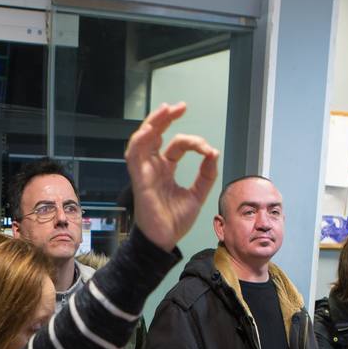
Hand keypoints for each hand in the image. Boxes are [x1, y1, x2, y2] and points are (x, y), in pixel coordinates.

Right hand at [124, 102, 219, 249]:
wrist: (164, 241)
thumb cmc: (174, 222)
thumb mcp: (197, 195)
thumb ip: (206, 175)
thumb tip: (213, 153)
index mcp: (166, 170)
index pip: (177, 146)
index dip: (194, 143)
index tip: (208, 151)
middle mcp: (154, 167)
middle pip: (155, 135)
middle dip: (166, 118)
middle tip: (180, 107)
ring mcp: (145, 172)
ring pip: (142, 140)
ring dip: (152, 123)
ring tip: (165, 110)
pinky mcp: (139, 180)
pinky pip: (134, 156)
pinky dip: (139, 141)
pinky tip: (149, 131)